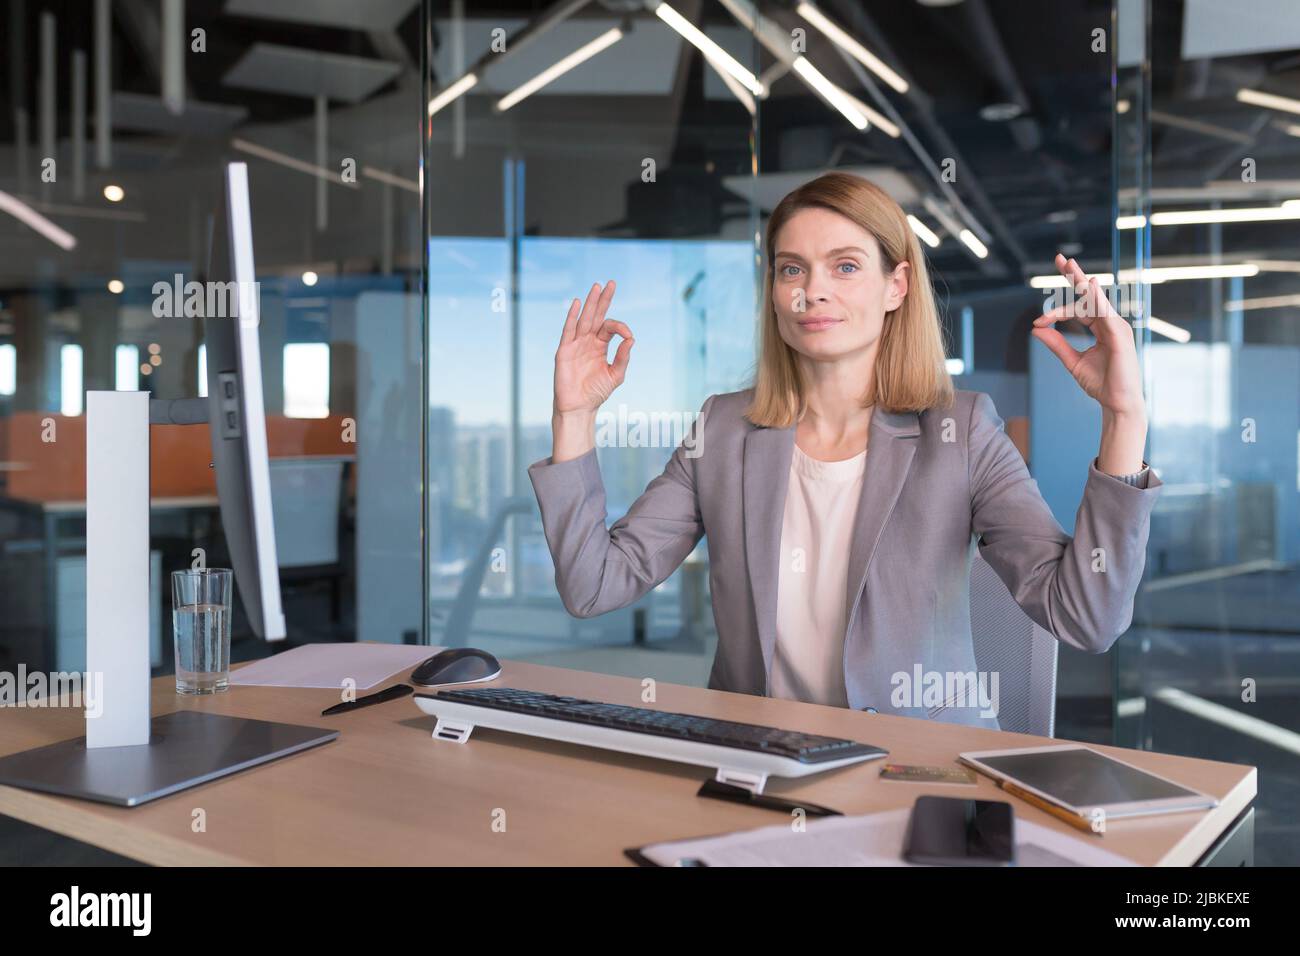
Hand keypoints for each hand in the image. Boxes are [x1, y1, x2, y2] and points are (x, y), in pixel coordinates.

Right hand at [553, 280, 632, 415]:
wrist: (579, 407)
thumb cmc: (596, 392)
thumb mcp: (616, 375)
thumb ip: (623, 357)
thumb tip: (631, 339)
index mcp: (600, 345)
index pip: (610, 327)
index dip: (620, 327)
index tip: (628, 336)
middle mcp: (587, 341)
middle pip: (596, 315)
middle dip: (604, 300)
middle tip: (611, 283)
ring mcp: (575, 344)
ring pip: (584, 319)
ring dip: (591, 303)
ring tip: (597, 286)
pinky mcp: (564, 350)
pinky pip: (568, 330)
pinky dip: (572, 316)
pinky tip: (578, 303)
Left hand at [1032, 254, 1145, 418]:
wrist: (1116, 403)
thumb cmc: (1100, 383)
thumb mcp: (1072, 361)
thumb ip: (1056, 344)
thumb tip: (1035, 329)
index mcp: (1101, 327)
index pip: (1080, 307)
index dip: (1057, 310)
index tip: (1038, 322)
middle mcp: (1111, 323)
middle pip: (1090, 294)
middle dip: (1075, 276)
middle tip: (1060, 259)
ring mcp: (1117, 327)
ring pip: (1094, 300)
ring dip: (1079, 282)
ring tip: (1067, 266)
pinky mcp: (1119, 334)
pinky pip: (1105, 311)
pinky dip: (1096, 298)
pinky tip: (1087, 285)